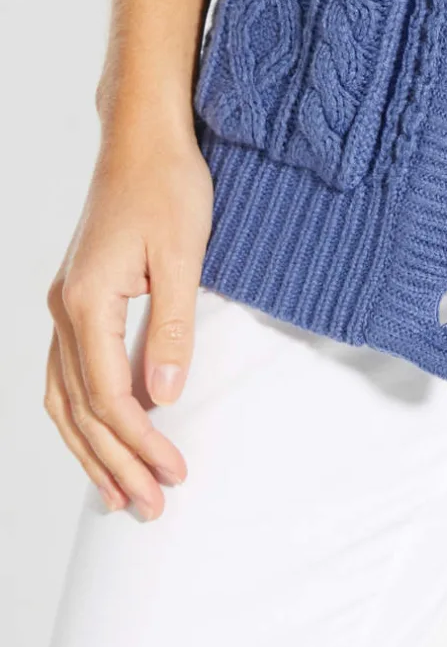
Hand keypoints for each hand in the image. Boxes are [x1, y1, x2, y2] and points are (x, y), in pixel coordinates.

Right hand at [45, 108, 212, 520]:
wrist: (142, 139)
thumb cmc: (168, 185)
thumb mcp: (183, 255)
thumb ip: (172, 328)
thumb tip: (164, 397)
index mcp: (86, 303)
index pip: (111, 399)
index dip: (142, 444)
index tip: (175, 474)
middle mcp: (63, 311)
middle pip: (81, 411)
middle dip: (114, 464)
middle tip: (150, 508)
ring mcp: (63, 306)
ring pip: (64, 399)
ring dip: (91, 449)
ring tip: (120, 494)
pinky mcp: (76, 299)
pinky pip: (66, 375)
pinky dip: (80, 415)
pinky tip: (100, 437)